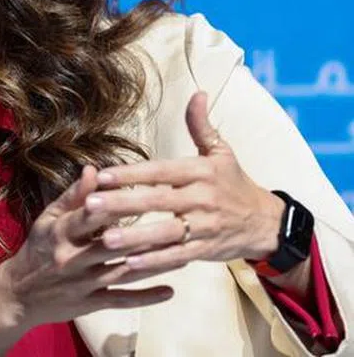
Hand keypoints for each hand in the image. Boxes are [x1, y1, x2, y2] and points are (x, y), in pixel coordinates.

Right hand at [0, 164, 177, 332]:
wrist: (19, 294)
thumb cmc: (38, 248)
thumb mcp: (48, 219)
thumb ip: (72, 196)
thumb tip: (94, 170)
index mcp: (60, 233)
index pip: (89, 216)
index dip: (113, 205)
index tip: (142, 194)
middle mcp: (72, 258)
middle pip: (112, 245)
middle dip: (145, 236)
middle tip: (178, 226)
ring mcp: (82, 283)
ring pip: (123, 272)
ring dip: (154, 264)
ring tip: (183, 255)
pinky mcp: (90, 303)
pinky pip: (121, 300)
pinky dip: (146, 297)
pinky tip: (170, 291)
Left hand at [83, 91, 283, 272]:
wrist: (267, 223)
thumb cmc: (234, 184)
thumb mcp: (221, 153)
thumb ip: (202, 125)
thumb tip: (196, 92)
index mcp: (201, 171)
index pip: (160, 171)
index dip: (132, 173)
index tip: (102, 175)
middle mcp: (202, 198)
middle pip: (157, 201)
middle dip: (122, 204)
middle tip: (90, 204)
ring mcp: (205, 226)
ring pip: (165, 232)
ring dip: (134, 237)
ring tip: (104, 240)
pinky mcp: (206, 250)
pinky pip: (177, 256)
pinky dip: (154, 261)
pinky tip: (129, 264)